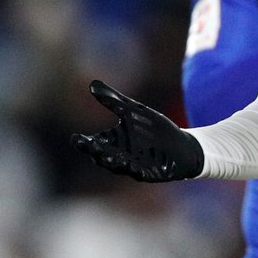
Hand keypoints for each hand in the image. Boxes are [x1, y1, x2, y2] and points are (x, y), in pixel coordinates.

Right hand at [71, 80, 204, 182]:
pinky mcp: (151, 173)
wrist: (181, 146)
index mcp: (111, 142)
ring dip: (114, 163)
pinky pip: (143, 174)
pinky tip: (136, 169)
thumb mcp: (134, 111)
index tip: (76, 138)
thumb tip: (92, 84)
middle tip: (88, 146)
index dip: (83, 142)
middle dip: (95, 152)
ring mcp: (133, 166)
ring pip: (120, 167)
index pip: (92, 143)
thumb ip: (114, 101)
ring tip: (108, 158)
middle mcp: (118, 156)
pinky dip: (138, 172)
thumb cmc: (153, 128)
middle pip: (101, 156)